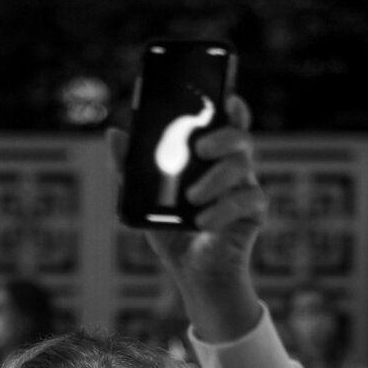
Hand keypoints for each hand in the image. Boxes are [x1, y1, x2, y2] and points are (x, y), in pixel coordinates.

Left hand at [107, 95, 266, 339]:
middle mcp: (231, 166)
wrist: (192, 273)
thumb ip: (129, 168)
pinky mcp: (253, 213)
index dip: (226, 104)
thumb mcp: (143, 199)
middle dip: (223, 135)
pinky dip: (224, 209)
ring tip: (192, 197)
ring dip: (216, 178)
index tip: (221, 94)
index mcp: (209, 156)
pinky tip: (204, 222)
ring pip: (243, 165)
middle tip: (200, 147)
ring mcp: (244, 187)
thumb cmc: (173, 232)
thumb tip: (114, 133)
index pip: (222, 120)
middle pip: (239, 136)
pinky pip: (248, 200)